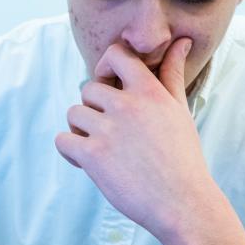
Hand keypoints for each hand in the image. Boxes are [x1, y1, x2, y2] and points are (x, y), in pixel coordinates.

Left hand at [55, 38, 212, 239]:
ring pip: (73, 113)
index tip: (111, 86)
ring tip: (100, 147)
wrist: (182, 204)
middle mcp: (127, 105)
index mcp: (149, 91)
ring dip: (80, 129)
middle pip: (88, 88)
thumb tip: (180, 41)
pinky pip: (62, 140)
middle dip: (94, 108)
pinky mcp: (92, 155)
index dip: (106, 67)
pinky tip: (87, 162)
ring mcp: (108, 130)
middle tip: (110, 130)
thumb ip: (171, 74)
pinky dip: (69, 150)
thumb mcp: (179, 110)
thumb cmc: (183, 157)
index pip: (116, 55)